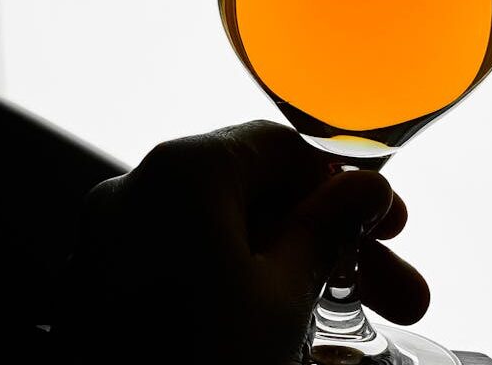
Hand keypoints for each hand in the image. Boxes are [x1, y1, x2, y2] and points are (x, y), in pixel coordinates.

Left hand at [53, 120, 428, 363]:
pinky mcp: (101, 292)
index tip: (382, 221)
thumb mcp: (284, 296)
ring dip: (293, 273)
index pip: (283, 148)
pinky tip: (283, 331)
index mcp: (184, 172)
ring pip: (227, 241)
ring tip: (353, 320)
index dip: (343, 184)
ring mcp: (112, 244)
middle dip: (331, 243)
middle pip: (259, 199)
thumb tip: (367, 189)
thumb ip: (329, 229)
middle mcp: (139, 193)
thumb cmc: (197, 362)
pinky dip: (239, 289)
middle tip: (390, 288)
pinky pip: (188, 270)